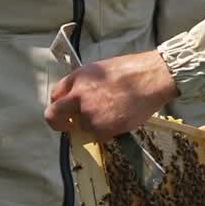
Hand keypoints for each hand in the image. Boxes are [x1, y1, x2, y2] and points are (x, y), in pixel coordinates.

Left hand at [45, 51, 176, 138]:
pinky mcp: (102, 127)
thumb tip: (78, 99)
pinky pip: (99, 135)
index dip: (60, 105)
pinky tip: (122, 118)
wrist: (151, 78)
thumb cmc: (132, 71)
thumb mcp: (100, 70)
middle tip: (67, 127)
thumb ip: (84, 84)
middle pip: (54, 116)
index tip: (66, 112)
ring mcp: (89, 113)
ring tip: (115, 113)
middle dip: (59, 123)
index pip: (55, 95)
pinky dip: (109, 131)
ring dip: (95, 124)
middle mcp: (78, 96)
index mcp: (77, 78)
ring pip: (83, 127)